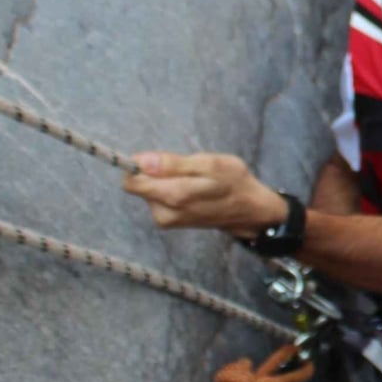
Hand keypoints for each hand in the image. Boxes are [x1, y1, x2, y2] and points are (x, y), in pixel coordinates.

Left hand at [122, 152, 286, 237]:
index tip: (162, 160)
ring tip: (194, 181)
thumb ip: (173, 164)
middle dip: (158, 172)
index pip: (131, 180)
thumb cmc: (234, 183)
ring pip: (149, 191)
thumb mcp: (210, 164)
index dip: (141, 165)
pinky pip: (157, 198)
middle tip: (187, 170)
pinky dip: (171, 191)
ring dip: (167, 181)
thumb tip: (141, 161)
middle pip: (139, 184)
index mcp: (172, 196)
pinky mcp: (168, 222)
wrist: (249, 211)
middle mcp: (164, 212)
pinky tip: (192, 191)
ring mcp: (165, 220)